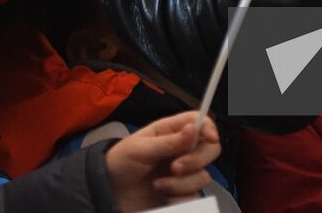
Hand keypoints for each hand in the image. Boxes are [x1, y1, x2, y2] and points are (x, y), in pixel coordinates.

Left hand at [104, 112, 220, 212]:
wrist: (110, 192)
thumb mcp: (140, 148)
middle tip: (175, 168)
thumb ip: (168, 141)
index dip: (209, 128)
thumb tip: (194, 128)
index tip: (209, 138)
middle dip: (196, 160)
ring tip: (158, 185)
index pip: (200, 122)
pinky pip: (194, 198)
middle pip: (210, 149)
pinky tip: (162, 197)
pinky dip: (179, 199)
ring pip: (203, 177)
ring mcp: (183, 174)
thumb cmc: (121, 162)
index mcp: (171, 131)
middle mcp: (182, 150)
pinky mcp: (181, 194)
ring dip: (181, 184)